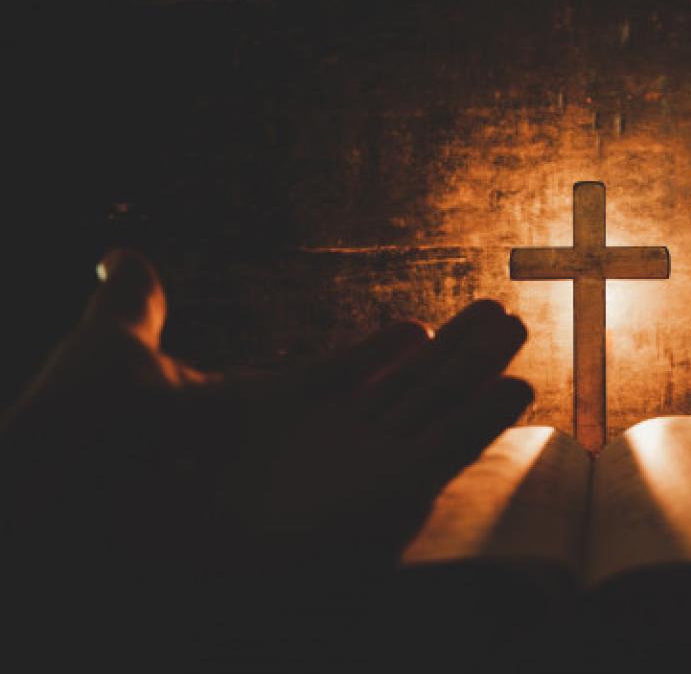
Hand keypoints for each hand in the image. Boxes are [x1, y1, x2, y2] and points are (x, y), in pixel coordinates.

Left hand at [1, 249, 530, 587]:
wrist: (87, 518)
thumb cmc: (88, 445)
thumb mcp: (113, 356)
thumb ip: (135, 306)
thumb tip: (128, 258)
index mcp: (274, 403)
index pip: (349, 372)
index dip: (384, 350)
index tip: (416, 328)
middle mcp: (323, 437)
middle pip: (407, 388)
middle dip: (454, 354)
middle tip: (496, 313)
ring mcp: (354, 465)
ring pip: (436, 410)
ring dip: (480, 374)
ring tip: (516, 333)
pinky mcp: (378, 495)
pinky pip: (445, 454)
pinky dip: (483, 422)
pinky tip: (516, 389)